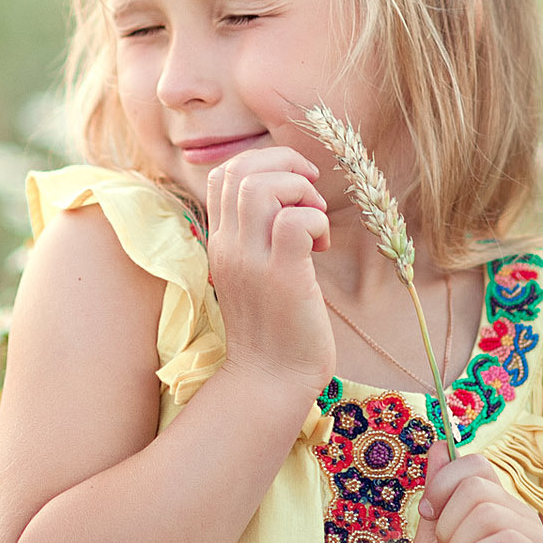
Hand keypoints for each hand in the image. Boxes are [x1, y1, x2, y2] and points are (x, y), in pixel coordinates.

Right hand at [203, 145, 333, 391]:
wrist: (270, 379)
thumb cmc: (274, 328)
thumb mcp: (256, 272)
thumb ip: (260, 237)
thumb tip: (290, 204)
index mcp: (221, 240)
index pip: (225, 173)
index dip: (264, 163)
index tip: (296, 186)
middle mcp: (228, 244)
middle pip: (241, 169)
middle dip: (286, 166)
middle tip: (311, 196)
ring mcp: (250, 260)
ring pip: (262, 187)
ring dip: (299, 190)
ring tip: (315, 222)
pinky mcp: (281, 276)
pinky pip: (294, 221)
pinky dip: (315, 220)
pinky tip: (322, 246)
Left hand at [411, 440, 542, 542]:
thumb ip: (437, 497)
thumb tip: (440, 444)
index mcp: (495, 508)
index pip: (475, 465)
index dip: (443, 484)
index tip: (429, 517)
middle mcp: (521, 518)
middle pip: (476, 488)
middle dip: (446, 524)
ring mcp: (537, 541)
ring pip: (488, 513)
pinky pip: (506, 541)